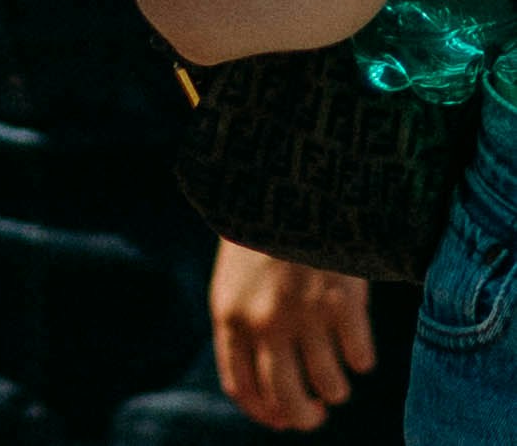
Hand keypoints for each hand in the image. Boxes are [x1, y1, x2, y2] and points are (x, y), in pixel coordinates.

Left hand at [211, 245, 375, 429]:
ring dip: (337, 387)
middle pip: (288, 401)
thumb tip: (277, 408)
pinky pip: (361, 358)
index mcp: (230, 317)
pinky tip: (356, 341)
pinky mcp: (342, 302)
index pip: (242, 390)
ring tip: (338, 369)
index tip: (284, 417)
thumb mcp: (236, 282)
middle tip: (318, 409)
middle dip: (306, 416)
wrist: (284, 177)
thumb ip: (246, 334)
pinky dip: (361, 358)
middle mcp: (264, 323)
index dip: (267, 413)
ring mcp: (304, 314)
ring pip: (331, 387)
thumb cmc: (258, 234)